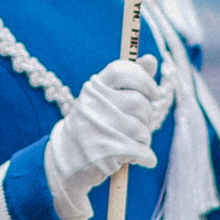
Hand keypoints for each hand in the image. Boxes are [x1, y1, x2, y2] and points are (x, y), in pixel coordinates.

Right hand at [43, 59, 165, 219]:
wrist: (65, 159)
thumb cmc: (93, 123)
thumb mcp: (105, 98)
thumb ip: (130, 79)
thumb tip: (151, 59)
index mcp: (93, 88)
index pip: (122, 71)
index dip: (144, 80)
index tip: (153, 93)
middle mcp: (92, 105)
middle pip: (139, 102)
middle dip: (146, 116)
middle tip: (139, 123)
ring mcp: (96, 129)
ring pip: (142, 129)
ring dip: (144, 138)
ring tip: (133, 142)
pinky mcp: (104, 153)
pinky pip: (141, 151)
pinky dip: (145, 157)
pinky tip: (138, 158)